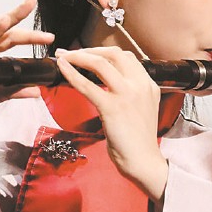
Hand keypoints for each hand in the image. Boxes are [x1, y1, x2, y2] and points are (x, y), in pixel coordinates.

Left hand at [55, 46, 167, 199]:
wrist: (144, 161)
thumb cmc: (138, 141)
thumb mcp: (141, 109)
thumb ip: (130, 93)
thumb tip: (106, 86)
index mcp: (148, 85)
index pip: (127, 57)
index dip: (104, 52)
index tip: (89, 54)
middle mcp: (140, 85)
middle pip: (113, 54)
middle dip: (90, 49)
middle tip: (73, 53)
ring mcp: (127, 94)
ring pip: (100, 63)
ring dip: (79, 56)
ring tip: (64, 57)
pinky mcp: (112, 107)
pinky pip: (87, 85)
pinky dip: (72, 73)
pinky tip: (62, 68)